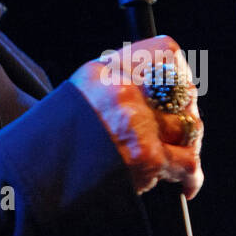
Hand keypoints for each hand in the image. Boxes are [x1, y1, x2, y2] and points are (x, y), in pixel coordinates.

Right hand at [69, 35, 203, 199]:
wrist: (44, 174)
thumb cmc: (67, 138)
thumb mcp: (85, 93)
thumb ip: (120, 83)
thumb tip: (164, 86)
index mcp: (106, 71)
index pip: (166, 51)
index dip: (179, 70)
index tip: (177, 85)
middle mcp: (121, 90)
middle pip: (183, 91)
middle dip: (184, 112)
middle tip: (175, 126)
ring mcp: (136, 123)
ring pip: (189, 127)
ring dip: (185, 144)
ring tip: (169, 155)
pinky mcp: (148, 156)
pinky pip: (189, 164)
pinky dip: (190, 178)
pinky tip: (186, 184)